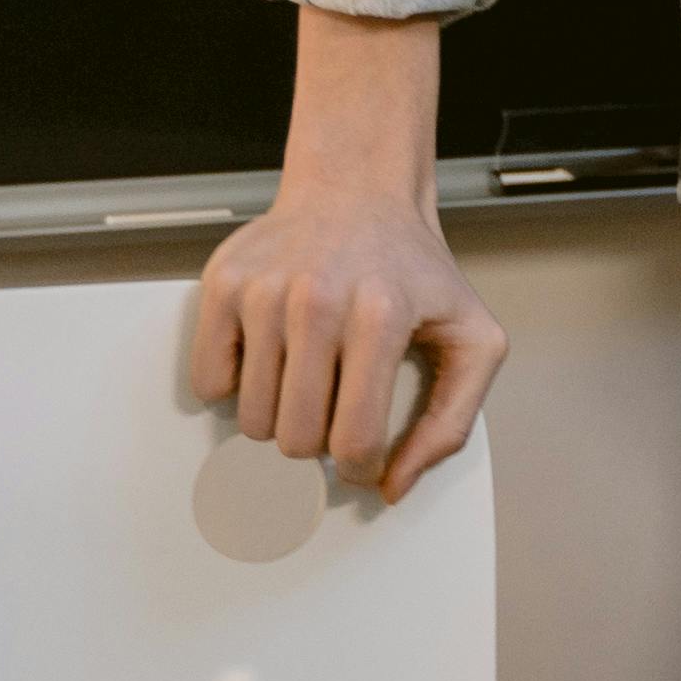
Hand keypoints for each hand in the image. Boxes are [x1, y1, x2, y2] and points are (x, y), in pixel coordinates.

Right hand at [188, 92, 502, 500]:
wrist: (358, 193)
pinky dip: (236, 387)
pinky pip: (208, 383)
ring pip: (251, 420)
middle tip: (333, 408)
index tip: (363, 454)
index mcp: (380, 317)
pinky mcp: (224, 285)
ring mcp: (263, 291)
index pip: (353, 441)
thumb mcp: (472, 339)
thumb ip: (451, 423)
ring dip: (279, 417)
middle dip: (317, 442)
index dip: (359, 467)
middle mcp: (316, 301)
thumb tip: (393, 486)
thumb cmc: (414, 272)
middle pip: (295, 439)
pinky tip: (270, 357)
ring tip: (307, 378)